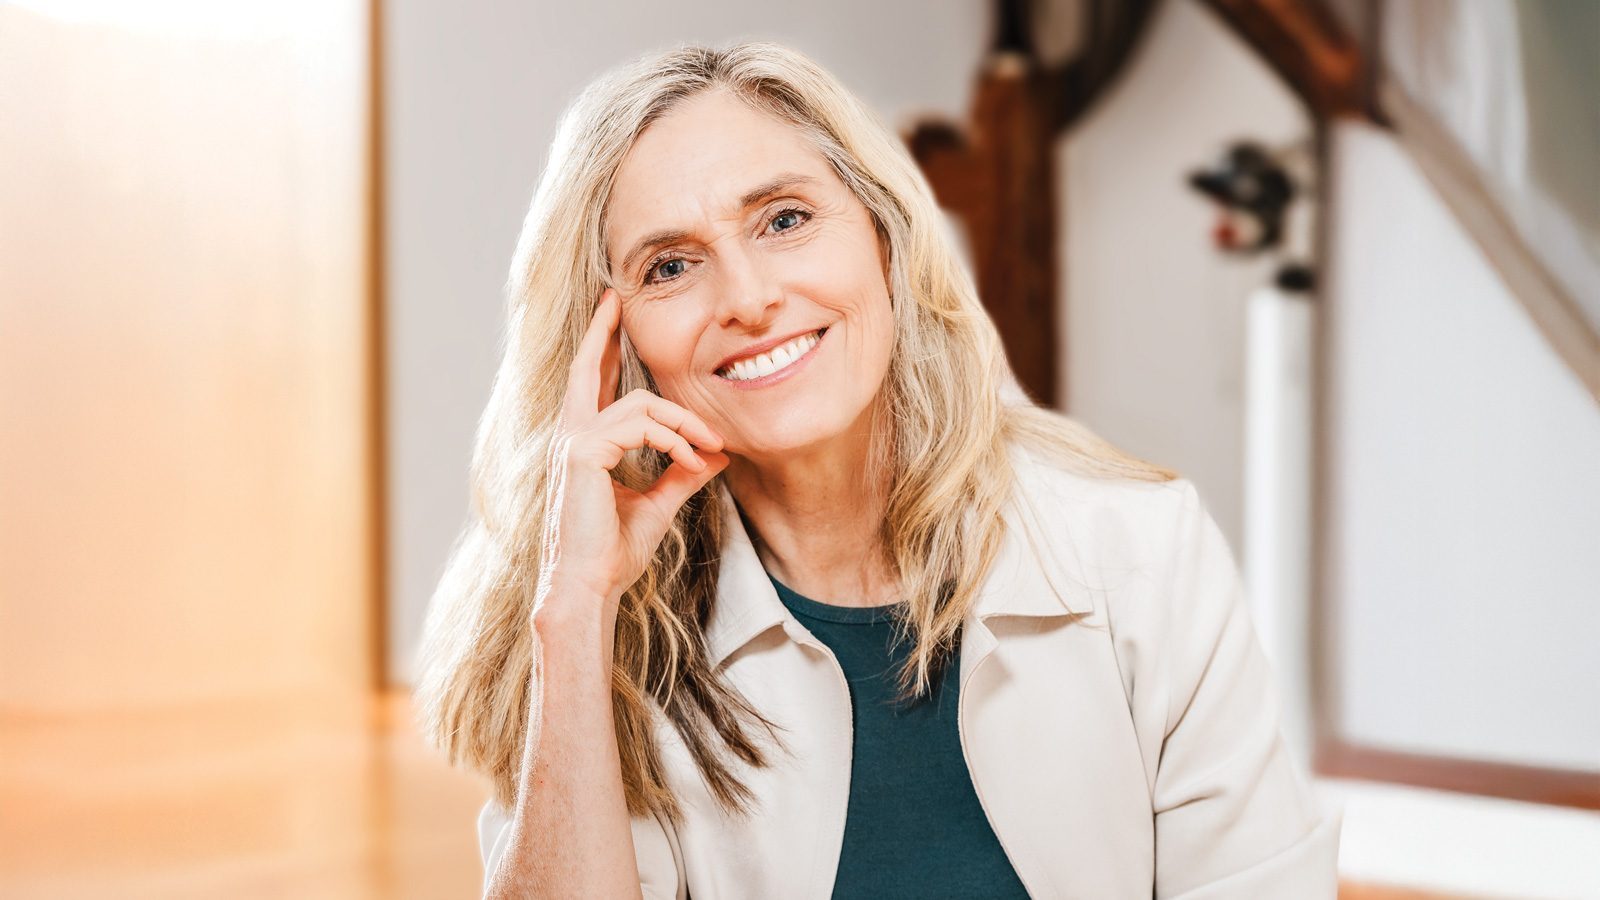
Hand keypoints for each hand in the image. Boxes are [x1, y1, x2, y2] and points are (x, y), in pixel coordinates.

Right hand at [538, 288, 728, 619]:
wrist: (590, 586)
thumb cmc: (613, 553)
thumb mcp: (657, 506)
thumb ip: (680, 474)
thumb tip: (714, 456)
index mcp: (581, 444)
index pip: (589, 385)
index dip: (600, 349)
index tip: (613, 318)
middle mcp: (569, 436)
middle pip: (585, 368)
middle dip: (603, 330)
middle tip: (617, 299)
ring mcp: (571, 442)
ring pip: (638, 404)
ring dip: (682, 422)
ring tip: (709, 445)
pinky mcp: (582, 453)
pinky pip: (639, 426)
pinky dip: (673, 440)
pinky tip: (692, 460)